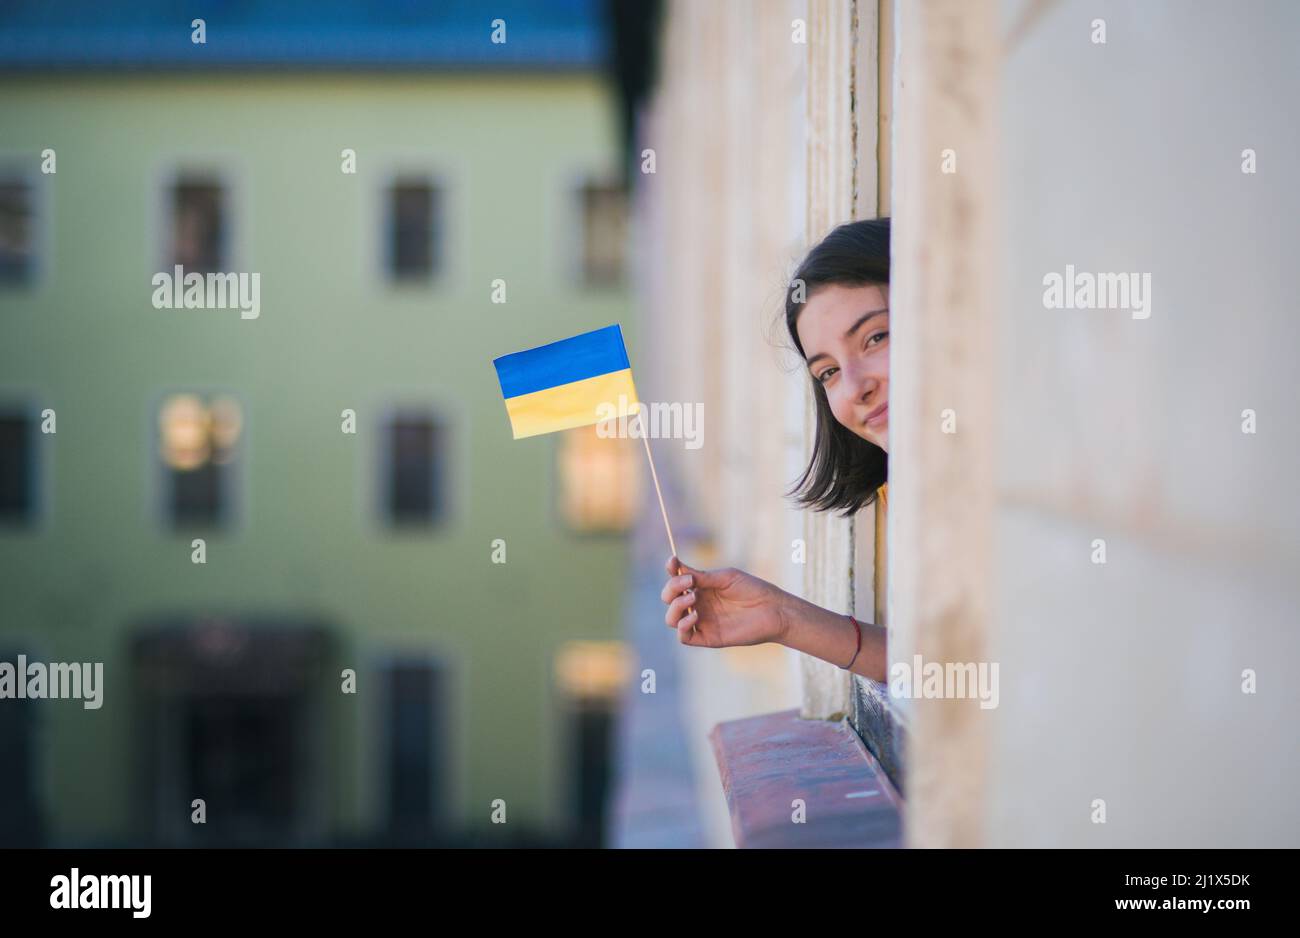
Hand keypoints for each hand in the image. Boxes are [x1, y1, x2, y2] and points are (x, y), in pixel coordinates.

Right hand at [660, 554, 789, 647]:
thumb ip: (702, 576)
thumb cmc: (752, 590)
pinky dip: (683, 626)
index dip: (671, 571)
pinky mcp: (708, 638)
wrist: (772, 610)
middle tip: (689, 583)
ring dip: (676, 606)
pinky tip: (696, 615)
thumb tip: (678, 569)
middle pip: (669, 599)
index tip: (673, 562)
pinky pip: (684, 637)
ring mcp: (702, 622)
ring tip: (692, 598)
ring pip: (672, 619)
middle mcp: (698, 604)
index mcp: (701, 588)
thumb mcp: (725, 577)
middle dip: (672, 589)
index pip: (676, 581)